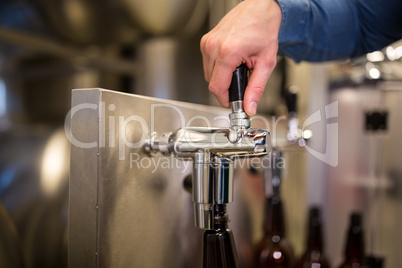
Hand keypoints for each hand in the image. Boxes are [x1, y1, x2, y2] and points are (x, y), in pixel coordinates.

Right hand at [200, 0, 281, 115]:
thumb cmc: (263, 29)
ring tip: (238, 68)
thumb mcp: (266, 63)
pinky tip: (231, 61)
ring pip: (209, 74)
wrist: (260, 8)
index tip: (234, 102)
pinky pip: (208, 64)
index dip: (225, 99)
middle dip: (226, 88)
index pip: (217, 88)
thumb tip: (249, 107)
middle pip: (212, 83)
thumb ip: (256, 89)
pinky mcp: (205, 41)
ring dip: (222, 77)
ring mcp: (207, 43)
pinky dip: (218, 68)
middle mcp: (213, 46)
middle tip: (241, 82)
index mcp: (227, 52)